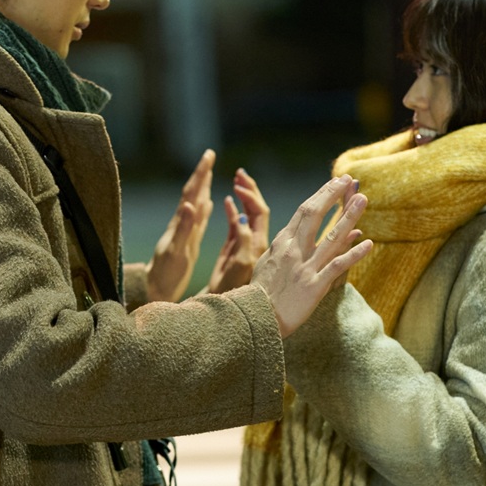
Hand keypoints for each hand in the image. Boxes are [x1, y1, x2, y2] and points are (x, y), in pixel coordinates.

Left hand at [144, 149, 215, 302]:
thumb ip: (183, 228)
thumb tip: (189, 204)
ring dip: (203, 188)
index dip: (200, 174)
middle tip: (209, 155)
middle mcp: (181, 224)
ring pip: (196, 205)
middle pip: (193, 193)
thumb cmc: (165, 274)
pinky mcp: (187, 242)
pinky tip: (208, 204)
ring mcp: (184, 232)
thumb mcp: (176, 251)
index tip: (208, 155)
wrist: (155, 289)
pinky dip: (204, 210)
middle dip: (201, 174)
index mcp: (179, 224)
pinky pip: (198, 221)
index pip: (191, 193)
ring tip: (209, 174)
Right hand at [206, 167, 270, 293]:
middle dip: (250, 190)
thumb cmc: (233, 293)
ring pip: (248, 216)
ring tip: (237, 180)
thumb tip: (242, 219)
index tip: (241, 182)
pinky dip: (232, 212)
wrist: (227, 312)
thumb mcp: (238, 266)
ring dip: (243, 197)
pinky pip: (237, 227)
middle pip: (257, 210)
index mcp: (258, 244)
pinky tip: (226, 202)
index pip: (259, 211)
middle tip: (241, 173)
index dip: (251, 195)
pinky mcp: (236, 253)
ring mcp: (246, 247)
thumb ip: (242, 242)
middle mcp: (255, 243)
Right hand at [251, 177, 372, 337]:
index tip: (336, 182)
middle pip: (315, 215)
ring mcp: (305, 268)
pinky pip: (337, 267)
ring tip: (362, 199)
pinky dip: (353, 253)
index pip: (304, 211)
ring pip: (331, 237)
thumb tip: (296, 231)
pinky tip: (367, 242)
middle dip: (333, 195)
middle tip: (349, 180)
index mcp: (282, 243)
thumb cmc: (259, 292)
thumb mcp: (267, 262)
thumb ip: (283, 246)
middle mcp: (294, 251)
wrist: (255, 318)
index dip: (322, 194)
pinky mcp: (314, 287)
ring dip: (348, 216)